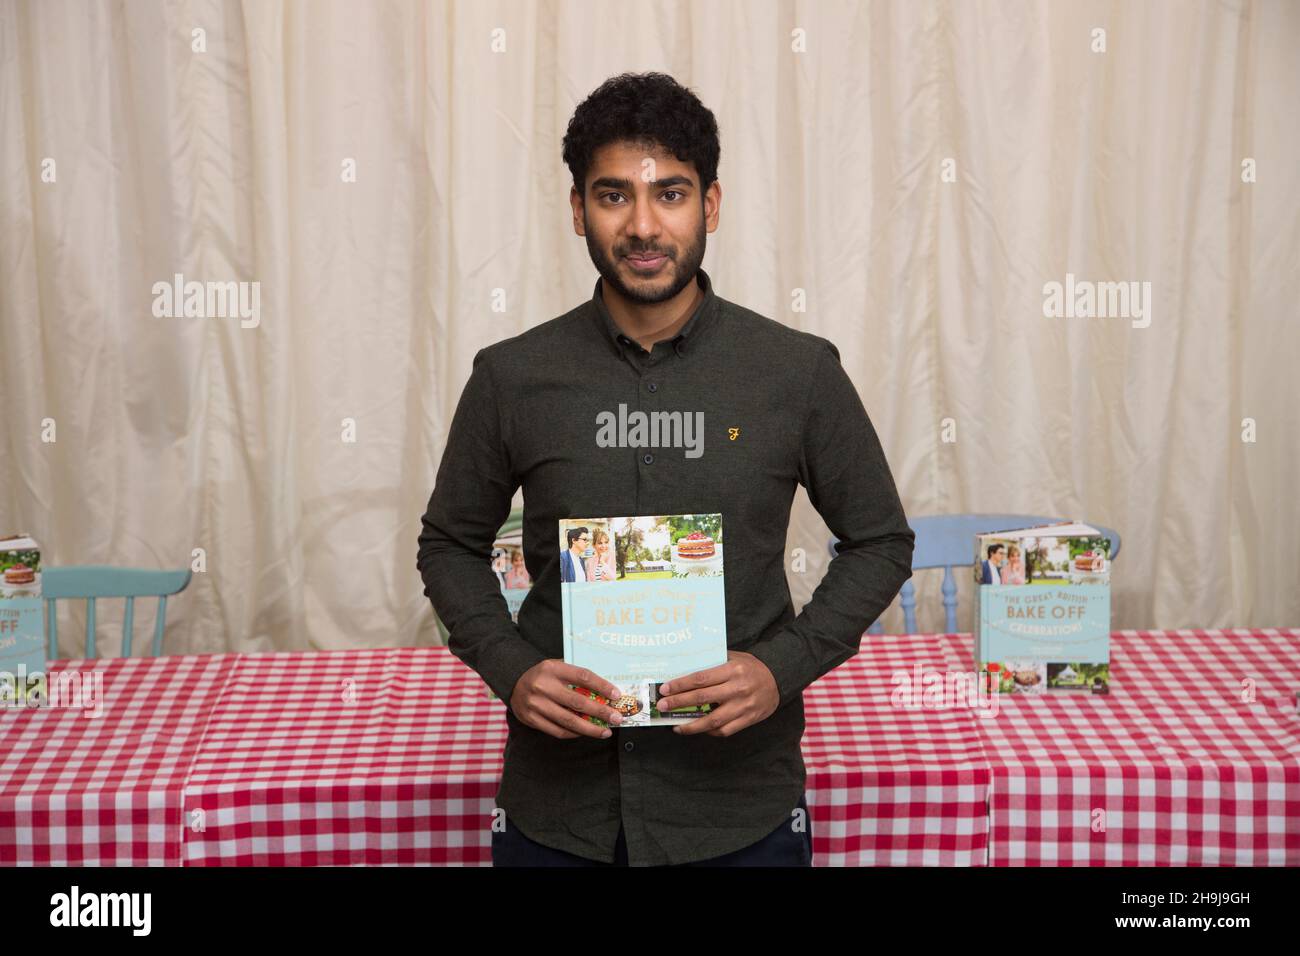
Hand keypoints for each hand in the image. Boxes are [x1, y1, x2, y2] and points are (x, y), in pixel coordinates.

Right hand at [509, 660, 624, 739]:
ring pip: (569, 721)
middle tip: (617, 718)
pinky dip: (574, 734)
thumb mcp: (557, 667)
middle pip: (578, 702)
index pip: (583, 676)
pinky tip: (585, 733)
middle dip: (601, 712)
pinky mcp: (531, 719)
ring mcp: (536, 704)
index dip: (602, 686)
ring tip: (605, 731)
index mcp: (552, 668)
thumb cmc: (543, 675)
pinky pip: (558, 731)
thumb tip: (606, 690)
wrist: (514, 682)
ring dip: (591, 728)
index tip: (616, 695)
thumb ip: (576, 676)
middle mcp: (543, 686)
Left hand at [656, 650, 778, 736]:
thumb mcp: (734, 657)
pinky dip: (710, 731)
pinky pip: (725, 730)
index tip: (664, 689)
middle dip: (679, 703)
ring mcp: (743, 706)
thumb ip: (713, 662)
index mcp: (732, 670)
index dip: (680, 685)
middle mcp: (737, 688)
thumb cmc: (751, 666)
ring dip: (692, 725)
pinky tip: (699, 729)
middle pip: (702, 698)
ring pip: (713, 720)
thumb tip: (684, 668)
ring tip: (677, 727)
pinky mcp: (749, 719)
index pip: (700, 678)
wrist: (779, 678)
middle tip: (662, 706)